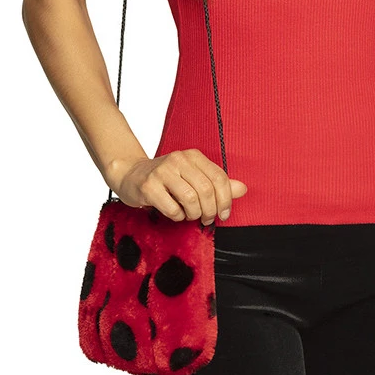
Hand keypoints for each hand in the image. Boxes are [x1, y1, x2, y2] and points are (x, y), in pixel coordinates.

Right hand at [112, 149, 247, 225]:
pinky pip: (172, 209)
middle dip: (210, 210)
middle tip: (206, 219)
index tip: (224, 214)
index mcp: (193, 156)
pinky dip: (177, 217)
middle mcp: (179, 160)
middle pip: (206, 190)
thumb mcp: (193, 177)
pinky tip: (174, 213)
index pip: (219, 177)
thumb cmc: (167, 179)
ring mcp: (162, 172)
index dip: (226, 199)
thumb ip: (217, 184)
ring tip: (190, 215)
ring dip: (194, 214)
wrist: (131, 175)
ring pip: (191, 199)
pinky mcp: (148, 186)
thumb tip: (243, 189)